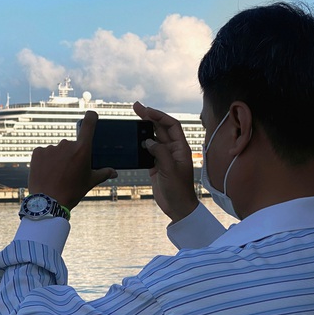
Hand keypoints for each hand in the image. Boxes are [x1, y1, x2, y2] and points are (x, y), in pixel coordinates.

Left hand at [28, 111, 116, 209]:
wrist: (48, 203)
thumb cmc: (72, 192)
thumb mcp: (90, 182)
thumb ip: (103, 173)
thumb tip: (115, 173)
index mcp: (82, 149)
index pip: (89, 124)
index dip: (91, 117)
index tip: (91, 115)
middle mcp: (67, 144)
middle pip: (71, 144)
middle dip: (71, 155)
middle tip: (69, 171)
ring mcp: (51, 148)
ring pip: (57, 150)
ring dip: (57, 159)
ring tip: (56, 175)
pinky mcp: (37, 152)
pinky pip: (44, 153)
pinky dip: (45, 161)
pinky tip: (46, 173)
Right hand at [133, 101, 197, 221]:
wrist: (178, 207)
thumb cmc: (179, 190)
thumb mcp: (170, 170)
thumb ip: (160, 153)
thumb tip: (148, 141)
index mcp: (180, 148)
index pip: (171, 125)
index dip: (159, 115)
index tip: (146, 110)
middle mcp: (173, 150)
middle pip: (160, 128)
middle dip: (149, 117)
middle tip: (136, 107)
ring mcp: (164, 157)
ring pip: (153, 138)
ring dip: (143, 129)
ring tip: (132, 119)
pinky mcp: (156, 166)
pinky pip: (147, 151)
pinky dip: (140, 144)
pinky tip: (132, 140)